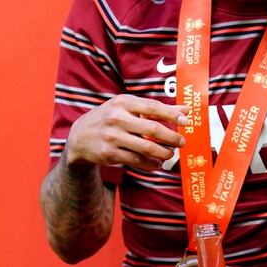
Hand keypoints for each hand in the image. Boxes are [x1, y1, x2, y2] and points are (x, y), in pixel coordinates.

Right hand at [65, 94, 186, 171]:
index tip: (186, 121)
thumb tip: (185, 110)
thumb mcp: (129, 107)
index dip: (171, 115)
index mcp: (123, 102)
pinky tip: (157, 163)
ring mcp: (112, 137)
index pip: (152, 107)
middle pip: (152, 129)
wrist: (80, 135)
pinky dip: (150, 163)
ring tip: (170, 154)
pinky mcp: (109, 154)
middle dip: (171, 137)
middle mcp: (117, 118)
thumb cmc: (111, 117)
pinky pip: (136, 160)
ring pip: (146, 147)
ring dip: (163, 152)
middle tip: (182, 142)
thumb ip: (156, 109)